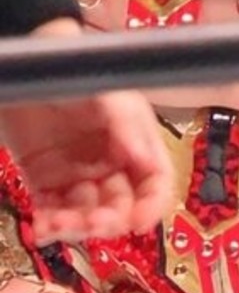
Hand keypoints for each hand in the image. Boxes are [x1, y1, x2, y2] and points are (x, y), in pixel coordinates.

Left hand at [0, 41, 173, 242]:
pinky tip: (43, 228)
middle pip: (121, 205)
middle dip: (110, 220)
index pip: (155, 180)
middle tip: (95, 223)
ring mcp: (77, 174)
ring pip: (86, 213)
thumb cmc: (77, 68)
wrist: (30, 63)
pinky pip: (52, 210)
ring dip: (76, 226)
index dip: (152, 204)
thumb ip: (127, 122)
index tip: (139, 222)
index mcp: (135, 141)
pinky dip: (49, 224)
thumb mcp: (110, 92)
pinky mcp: (44, 180)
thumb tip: (145, 159)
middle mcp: (111, 162)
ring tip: (58, 223)